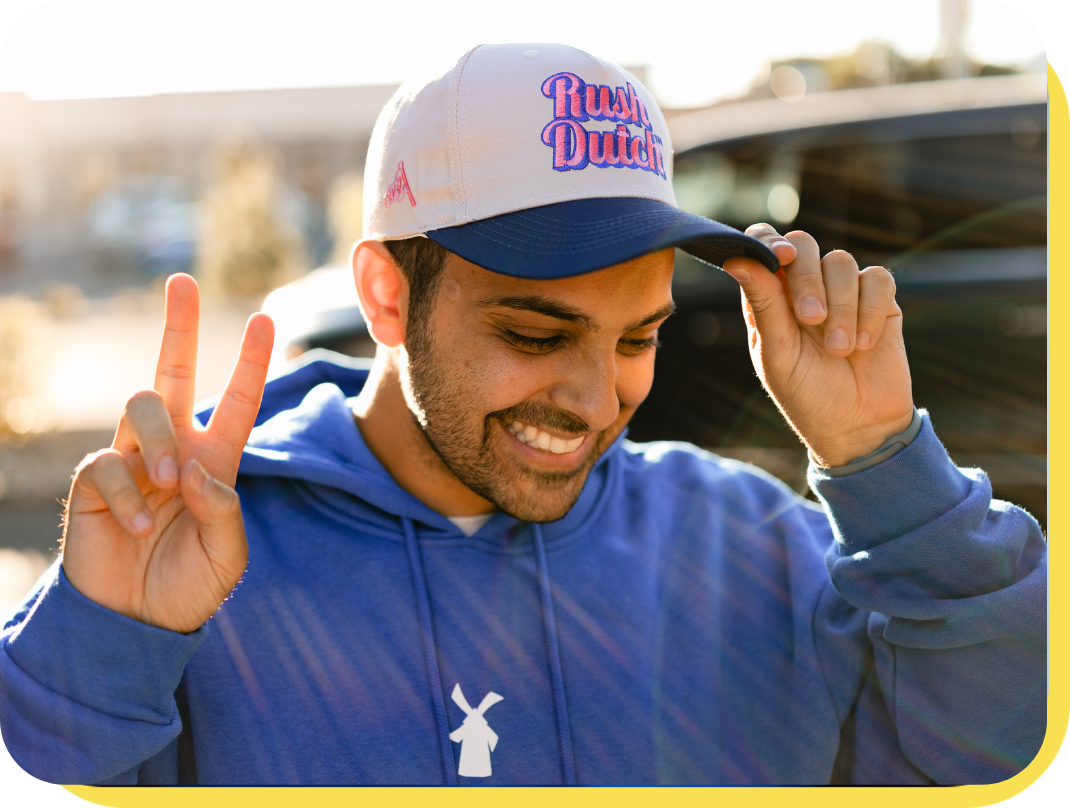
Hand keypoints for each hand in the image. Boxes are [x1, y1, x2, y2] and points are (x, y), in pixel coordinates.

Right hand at [61, 275, 273, 633]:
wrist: (137, 623)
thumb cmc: (189, 586)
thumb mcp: (227, 554)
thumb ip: (223, 510)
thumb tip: (194, 468)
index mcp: (214, 461)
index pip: (236, 402)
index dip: (250, 362)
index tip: (265, 318)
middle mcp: (174, 450)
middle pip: (174, 373)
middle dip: (179, 327)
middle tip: (183, 282)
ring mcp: (132, 461)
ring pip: (141, 406)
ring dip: (159, 441)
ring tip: (168, 485)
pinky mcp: (94, 482)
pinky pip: (106, 462)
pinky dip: (126, 491)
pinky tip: (140, 525)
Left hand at [722, 225, 912, 467]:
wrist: (858, 427)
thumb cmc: (807, 395)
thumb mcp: (778, 354)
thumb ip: (762, 304)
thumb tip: (736, 258)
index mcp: (770, 297)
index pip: (763, 245)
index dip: (768, 241)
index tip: (780, 256)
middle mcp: (804, 287)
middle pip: (804, 245)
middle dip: (806, 279)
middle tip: (810, 319)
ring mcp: (843, 291)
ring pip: (841, 262)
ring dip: (840, 307)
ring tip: (839, 350)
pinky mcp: (879, 301)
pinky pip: (877, 280)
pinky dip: (870, 311)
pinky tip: (864, 344)